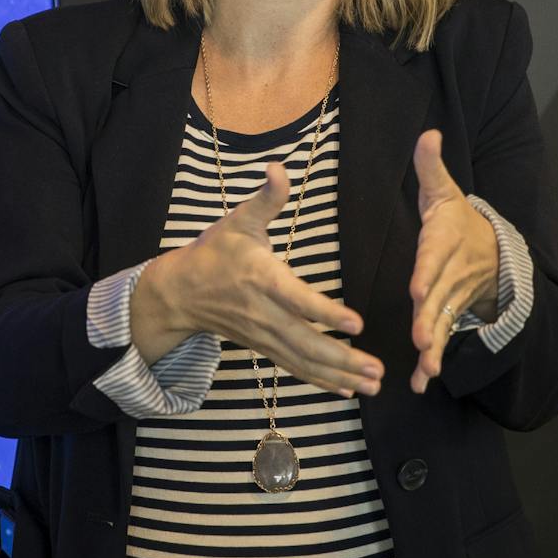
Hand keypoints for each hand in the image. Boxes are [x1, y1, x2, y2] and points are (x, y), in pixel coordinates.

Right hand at [133, 160, 384, 397]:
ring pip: (303, 361)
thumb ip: (266, 198)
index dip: (326, 313)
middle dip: (344, 359)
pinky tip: (347, 389)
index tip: (357, 324)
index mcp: (262, 279)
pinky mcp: (264, 347)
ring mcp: (264, 335)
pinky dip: (320, 381)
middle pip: (306, 343)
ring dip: (339, 375)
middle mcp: (264, 313)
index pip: (297, 299)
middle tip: (378, 371)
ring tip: (374, 385)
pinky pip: (294, 368)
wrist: (179, 292)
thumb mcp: (238, 219)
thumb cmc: (215, 251)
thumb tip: (279, 168)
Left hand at [408, 129, 499, 393]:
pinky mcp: (450, 315)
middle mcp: (452, 273)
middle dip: (431, 320)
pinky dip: (433, 361)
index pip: (435, 257)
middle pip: (441, 298)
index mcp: (445, 242)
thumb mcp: (443, 191)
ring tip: (426, 369)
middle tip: (420, 339)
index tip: (418, 288)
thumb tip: (428, 132)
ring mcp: (454, 297)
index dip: (429, 273)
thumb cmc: (456, 219)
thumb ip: (431, 166)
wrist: (493, 250)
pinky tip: (421, 383)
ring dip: (435, 348)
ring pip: (444, 323)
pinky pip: (443, 338)